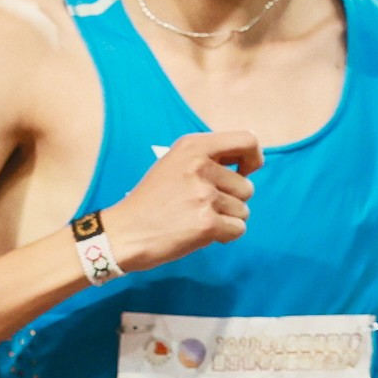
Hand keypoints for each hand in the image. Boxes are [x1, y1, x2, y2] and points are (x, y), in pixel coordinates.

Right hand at [97, 131, 260, 271]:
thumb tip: (247, 163)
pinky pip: (238, 229)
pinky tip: (201, 234)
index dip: (253, 158)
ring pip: (243, 211)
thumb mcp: (173, 164)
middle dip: (232, 201)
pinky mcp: (206, 223)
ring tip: (197, 220)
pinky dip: (225, 235)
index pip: (247, 141)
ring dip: (227, 220)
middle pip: (247, 187)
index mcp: (193, 146)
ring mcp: (204, 195)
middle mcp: (201, 166)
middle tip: (202, 207)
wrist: (123, 232)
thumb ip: (207, 158)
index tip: (245, 171)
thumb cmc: (150, 201)